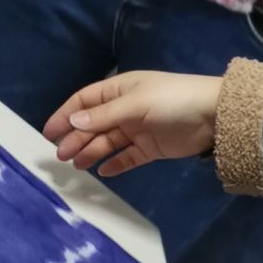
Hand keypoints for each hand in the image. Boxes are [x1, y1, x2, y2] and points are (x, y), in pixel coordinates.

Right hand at [46, 70, 223, 177]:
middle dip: (75, 138)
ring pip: (107, 142)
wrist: (214, 115)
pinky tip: (103, 172)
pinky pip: (127, 157)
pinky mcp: (150, 148)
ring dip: (91, 152)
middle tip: (61, 156)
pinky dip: (115, 164)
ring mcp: (137, 129)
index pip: (84, 102)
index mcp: (119, 91)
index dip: (65, 115)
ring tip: (77, 166)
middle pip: (93, 125)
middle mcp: (125, 109)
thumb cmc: (171, 100)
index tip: (49, 133)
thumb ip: (103, 116)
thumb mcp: (135, 104)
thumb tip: (73, 121)